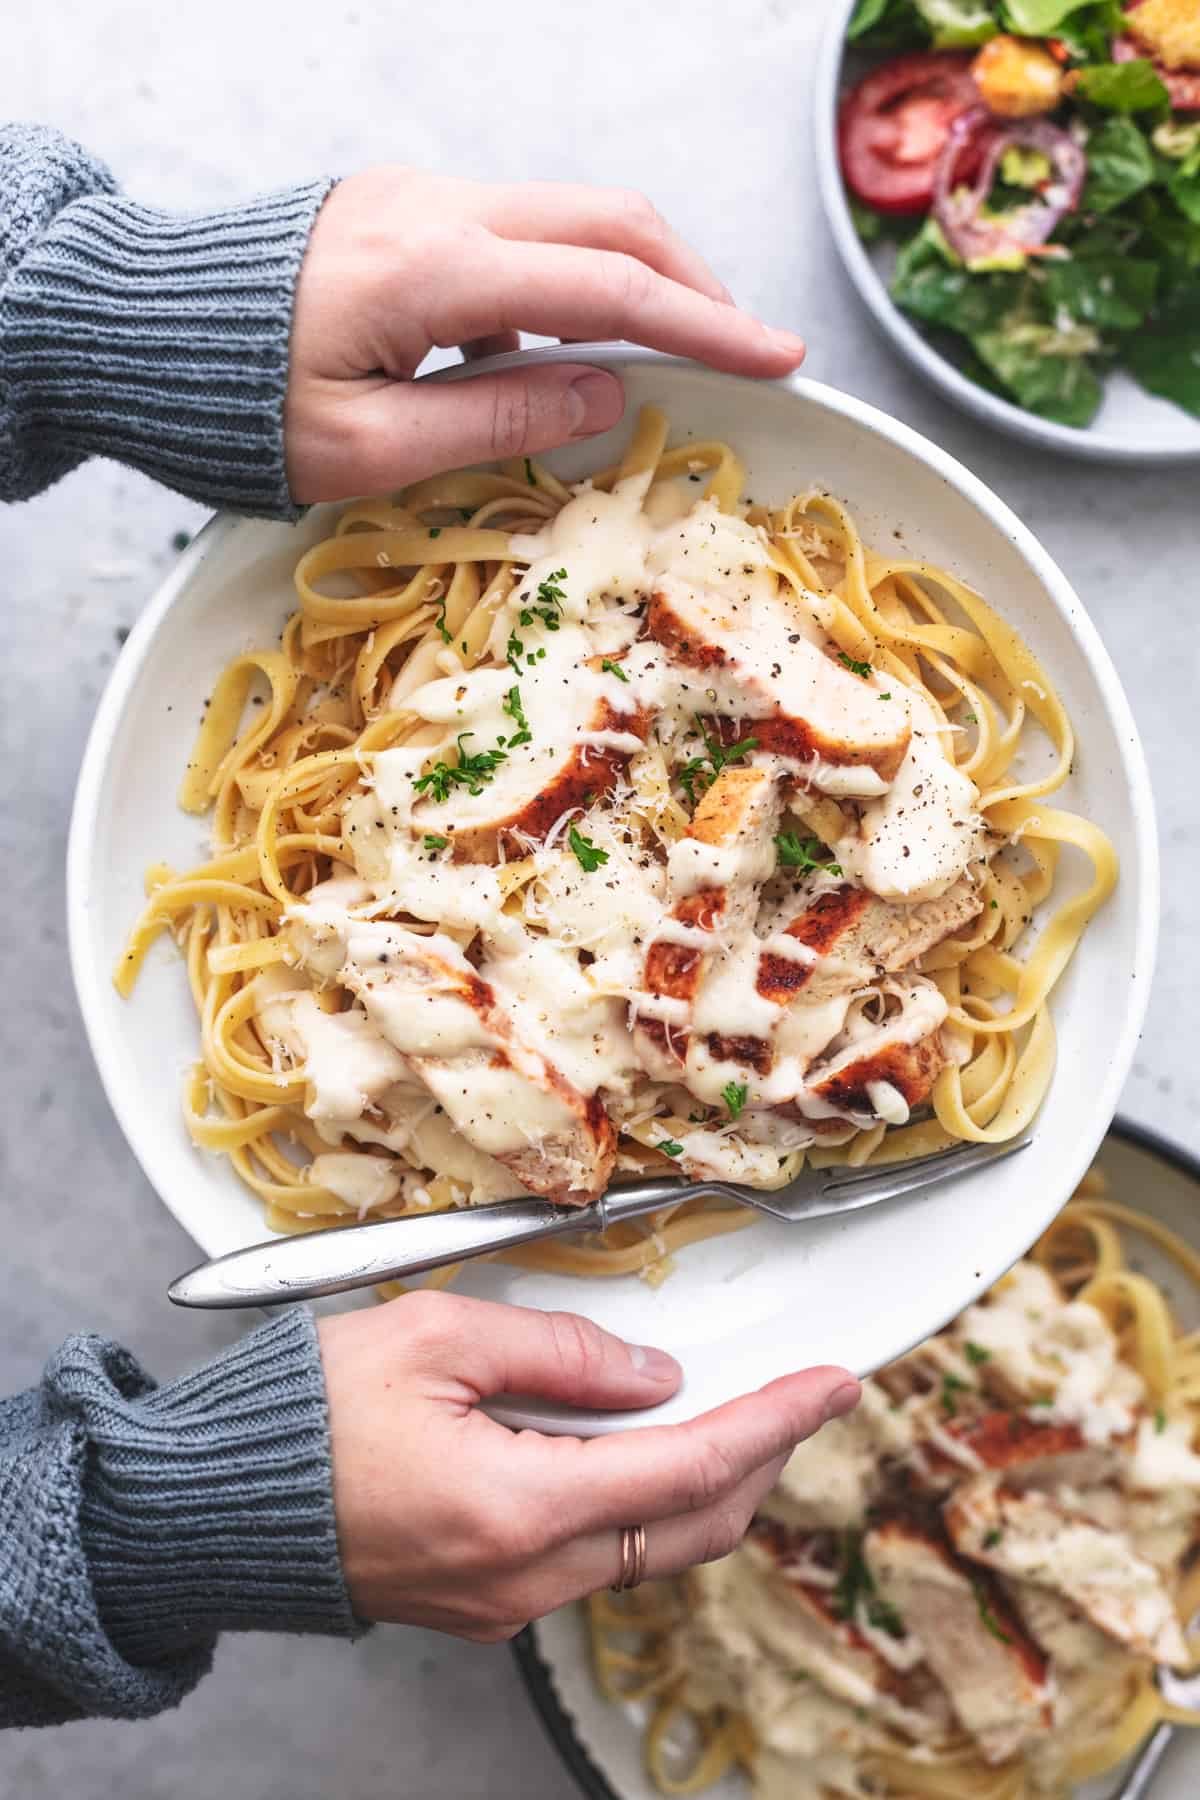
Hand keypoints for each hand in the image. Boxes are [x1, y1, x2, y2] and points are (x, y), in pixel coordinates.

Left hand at [285, 168, 805, 501]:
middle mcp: (439, 210)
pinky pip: (512, 235)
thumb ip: (495, 420)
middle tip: (742, 348)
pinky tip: (543, 362)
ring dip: (629, 281)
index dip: (705, 326)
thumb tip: (604, 398)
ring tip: (658, 364)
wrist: (139, 325)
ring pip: (568, 218)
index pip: (609, 291)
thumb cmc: (235, 404)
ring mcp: (421, 198)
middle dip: (690, 284)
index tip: (778, 356)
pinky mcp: (403, 209)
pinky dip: (558, 289)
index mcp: (436, 270)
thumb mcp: (366, 447)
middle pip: (609, 223)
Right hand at [318, 1292, 857, 1640]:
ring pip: (653, 1550)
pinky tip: (639, 1449)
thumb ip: (558, 1350)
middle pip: (693, 1527)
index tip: (833, 1383)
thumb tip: (651, 1373)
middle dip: (762, 1457)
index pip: (692, 1467)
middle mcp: (528, 1575)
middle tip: (797, 1394)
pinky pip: (598, 1557)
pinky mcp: (488, 1602)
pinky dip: (643, 1502)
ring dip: (704, 1483)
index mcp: (520, 1506)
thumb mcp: (436, 1337)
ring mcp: (509, 1601)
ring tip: (731, 1409)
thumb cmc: (308, 1416)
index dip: (778, 1421)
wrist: (221, 1506)